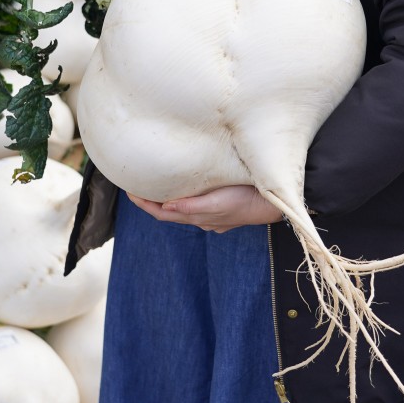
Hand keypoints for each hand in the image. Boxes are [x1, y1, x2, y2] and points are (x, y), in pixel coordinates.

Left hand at [127, 185, 283, 232]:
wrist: (274, 203)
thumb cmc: (246, 200)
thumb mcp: (217, 202)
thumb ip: (192, 207)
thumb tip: (165, 209)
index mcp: (197, 218)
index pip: (162, 214)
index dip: (144, 204)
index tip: (129, 192)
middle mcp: (202, 219)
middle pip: (169, 212)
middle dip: (152, 201)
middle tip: (137, 184)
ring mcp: (213, 214)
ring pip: (183, 208)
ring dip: (168, 198)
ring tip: (157, 183)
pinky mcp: (223, 206)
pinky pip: (197, 203)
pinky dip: (184, 196)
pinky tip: (186, 186)